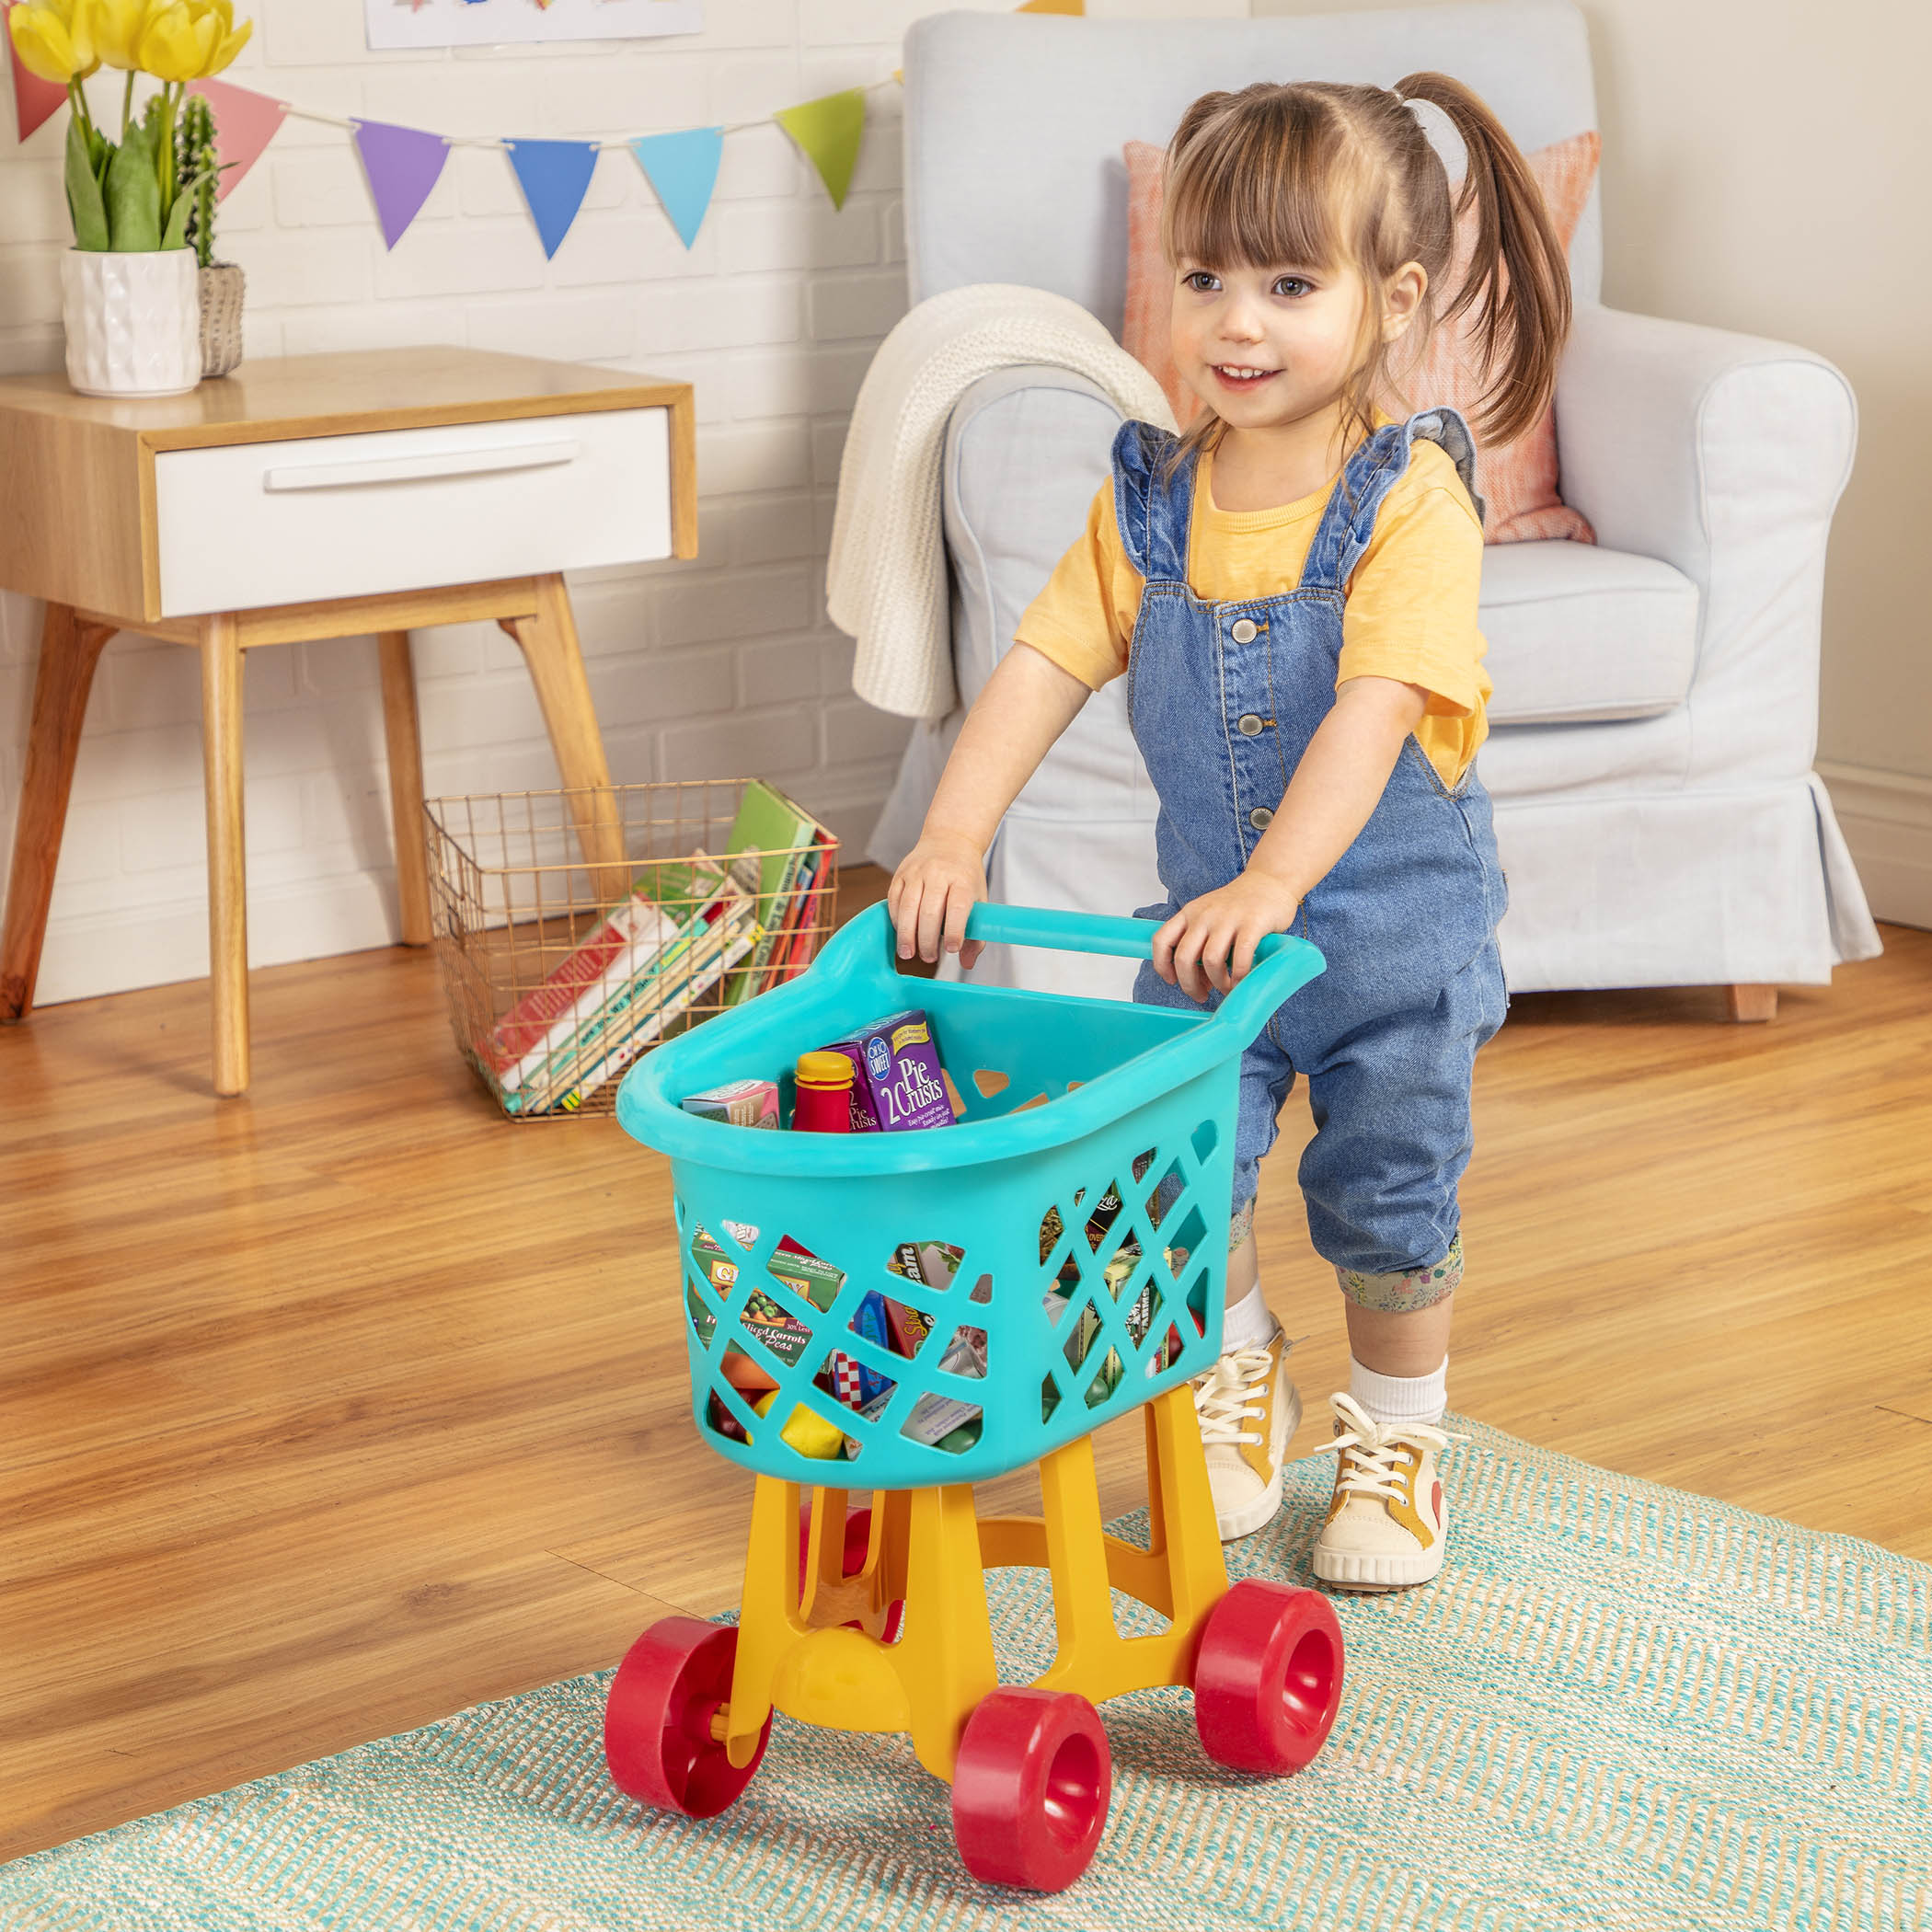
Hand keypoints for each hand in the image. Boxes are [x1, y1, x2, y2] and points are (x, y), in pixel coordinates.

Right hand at [888, 833, 987, 966]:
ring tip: (908, 953)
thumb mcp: (979, 899)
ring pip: (908, 907)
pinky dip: (896, 921)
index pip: (958, 907)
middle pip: (929, 911)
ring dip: (906, 934)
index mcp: (962, 880)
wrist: (949, 840)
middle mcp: (938, 874)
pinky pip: (894, 901)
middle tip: (929, 957)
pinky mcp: (900, 875)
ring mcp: (916, 873)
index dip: (954, 930)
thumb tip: (967, 963)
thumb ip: (976, 933)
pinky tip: (902, 934)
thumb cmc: (966, 876)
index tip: (952, 949)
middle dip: (927, 939)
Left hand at [1152, 867, 1300, 1001]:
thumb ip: (1200, 942)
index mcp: (1189, 913)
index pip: (1162, 940)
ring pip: (1210, 960)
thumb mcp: (1209, 916)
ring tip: (1226, 988)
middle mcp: (1204, 915)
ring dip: (1217, 982)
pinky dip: (1239, 975)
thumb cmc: (1239, 905)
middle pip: (1184, 957)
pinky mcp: (1252, 923)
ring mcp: (1228, 918)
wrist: (1270, 881)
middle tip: (1201, 995)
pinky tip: (1242, 981)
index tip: (1172, 981)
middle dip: (1189, 984)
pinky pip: (1240, 956)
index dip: (1162, 965)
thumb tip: (1200, 981)